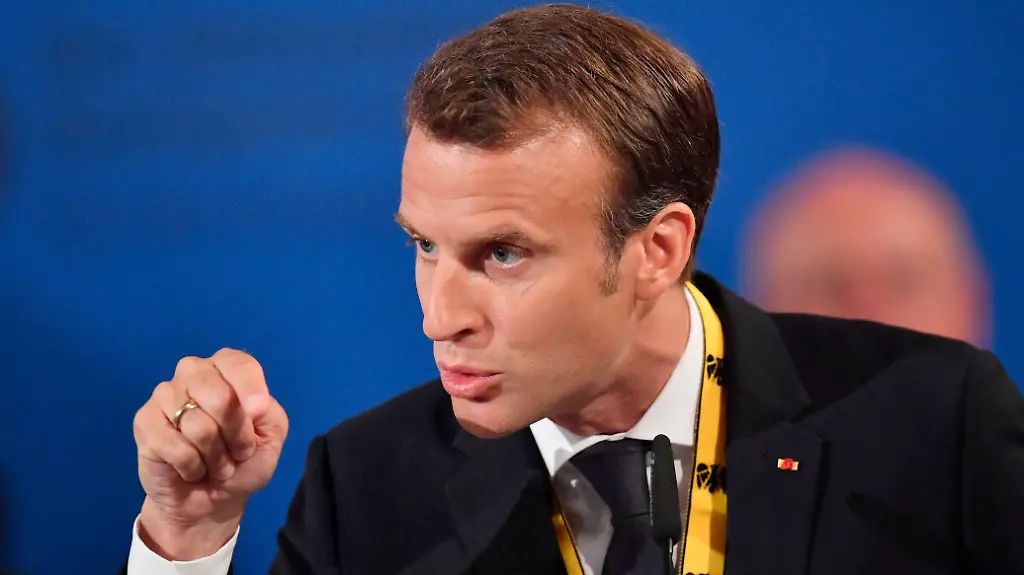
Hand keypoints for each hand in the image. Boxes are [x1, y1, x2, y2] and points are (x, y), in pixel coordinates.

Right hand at [132, 348, 288, 559]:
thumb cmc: (243, 463)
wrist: (209, 501)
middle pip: (218, 395)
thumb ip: (269, 413)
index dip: (250, 387)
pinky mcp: (144, 421)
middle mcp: (194, 373)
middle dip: (235, 434)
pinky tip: (192, 468)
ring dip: (215, 456)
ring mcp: (165, 394)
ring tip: (214, 462)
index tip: (258, 413)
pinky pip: (176, 447)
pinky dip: (192, 466)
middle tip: (238, 451)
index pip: (237, 363)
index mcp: (226, 369)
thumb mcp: (270, 437)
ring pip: (198, 426)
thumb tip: (253, 405)